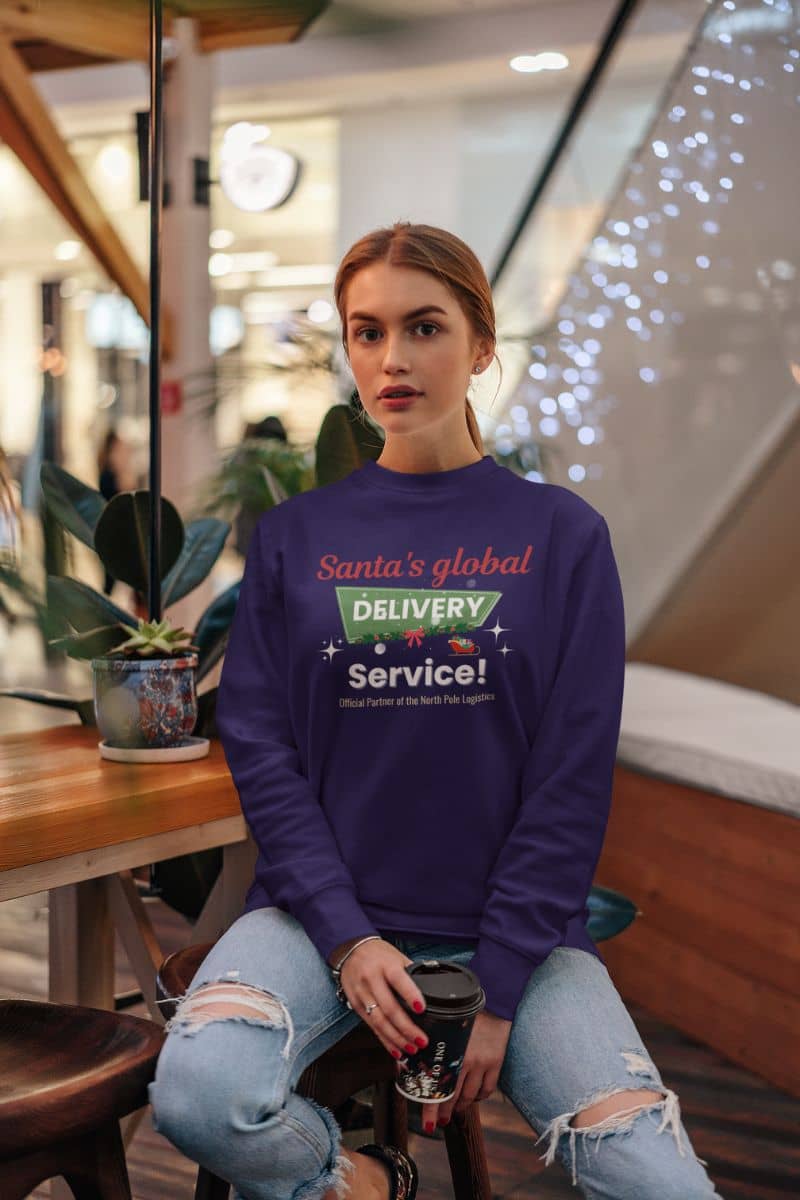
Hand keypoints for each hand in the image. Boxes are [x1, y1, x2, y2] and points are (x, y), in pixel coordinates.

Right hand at [339, 939, 429, 1059]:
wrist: (350, 950)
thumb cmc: (377, 954)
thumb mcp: (396, 956)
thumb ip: (410, 973)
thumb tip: (430, 991)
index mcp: (386, 965)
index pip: (399, 980)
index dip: (410, 995)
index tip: (422, 1008)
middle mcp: (372, 979)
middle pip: (389, 1008)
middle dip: (406, 1027)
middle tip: (421, 1040)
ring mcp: (362, 993)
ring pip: (379, 1021)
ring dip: (396, 1038)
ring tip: (411, 1048)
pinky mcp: (355, 1005)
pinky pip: (371, 1026)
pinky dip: (384, 1040)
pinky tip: (395, 1049)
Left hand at [416, 1010, 511, 1133]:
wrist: (490, 999)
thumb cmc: (459, 1011)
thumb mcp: (439, 1026)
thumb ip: (426, 1045)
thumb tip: (405, 1063)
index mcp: (448, 1051)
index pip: (437, 1087)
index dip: (431, 1108)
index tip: (428, 1124)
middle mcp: (465, 1060)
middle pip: (453, 1096)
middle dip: (444, 1112)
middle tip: (439, 1122)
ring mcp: (482, 1063)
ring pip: (470, 1096)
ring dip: (461, 1106)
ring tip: (454, 1110)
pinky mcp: (496, 1062)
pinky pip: (487, 1089)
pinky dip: (479, 1096)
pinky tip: (473, 1097)